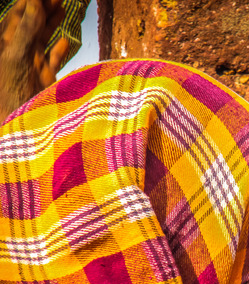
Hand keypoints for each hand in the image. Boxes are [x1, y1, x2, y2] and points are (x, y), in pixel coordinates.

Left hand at [0, 0, 68, 122]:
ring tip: (62, 7)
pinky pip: (51, 62)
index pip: (17, 16)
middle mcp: (16, 55)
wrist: (22, 130)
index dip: (30, 3)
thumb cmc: (9, 95)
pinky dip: (59, 51)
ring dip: (51, 24)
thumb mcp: (17, 58)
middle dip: (43, 9)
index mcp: (5, 47)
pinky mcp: (44, 82)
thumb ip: (26, 30)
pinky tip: (66, 41)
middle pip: (30, 25)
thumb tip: (34, 2)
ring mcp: (31, 68)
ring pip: (42, 40)